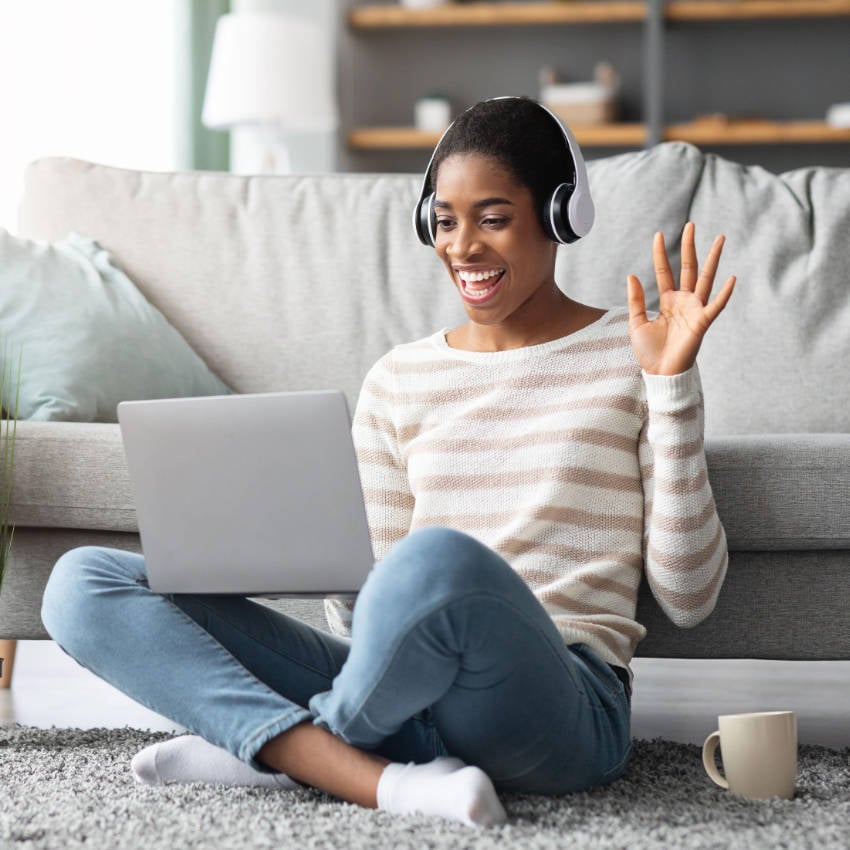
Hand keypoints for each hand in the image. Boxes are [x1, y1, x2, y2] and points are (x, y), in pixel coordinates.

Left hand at [627, 221, 735, 375]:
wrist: (659, 373)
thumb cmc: (649, 351)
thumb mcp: (636, 323)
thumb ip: (635, 300)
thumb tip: (632, 275)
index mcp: (668, 301)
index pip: (664, 271)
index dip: (660, 253)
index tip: (658, 234)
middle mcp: (683, 301)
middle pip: (688, 268)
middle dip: (689, 247)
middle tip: (691, 225)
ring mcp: (695, 310)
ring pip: (705, 279)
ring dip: (712, 259)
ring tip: (719, 238)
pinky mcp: (702, 323)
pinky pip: (716, 306)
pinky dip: (724, 294)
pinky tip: (732, 278)